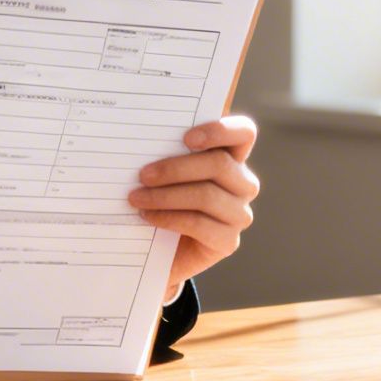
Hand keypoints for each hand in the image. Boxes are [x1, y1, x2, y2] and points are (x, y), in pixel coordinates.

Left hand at [130, 115, 258, 298]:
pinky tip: (147, 216)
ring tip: (137, 198)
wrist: (163, 248)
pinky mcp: (228, 241)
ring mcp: (239, 214)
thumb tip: (142, 144)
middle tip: (143, 175)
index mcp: (232, 157)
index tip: (186, 139)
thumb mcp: (167, 174)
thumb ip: (166, 154)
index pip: (244, 133)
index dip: (220, 131)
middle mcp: (243, 184)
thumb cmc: (163, 199)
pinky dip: (168, 218)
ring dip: (165, 196)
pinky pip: (198, 224)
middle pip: (219, 164)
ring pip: (207, 195)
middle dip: (176, 169)